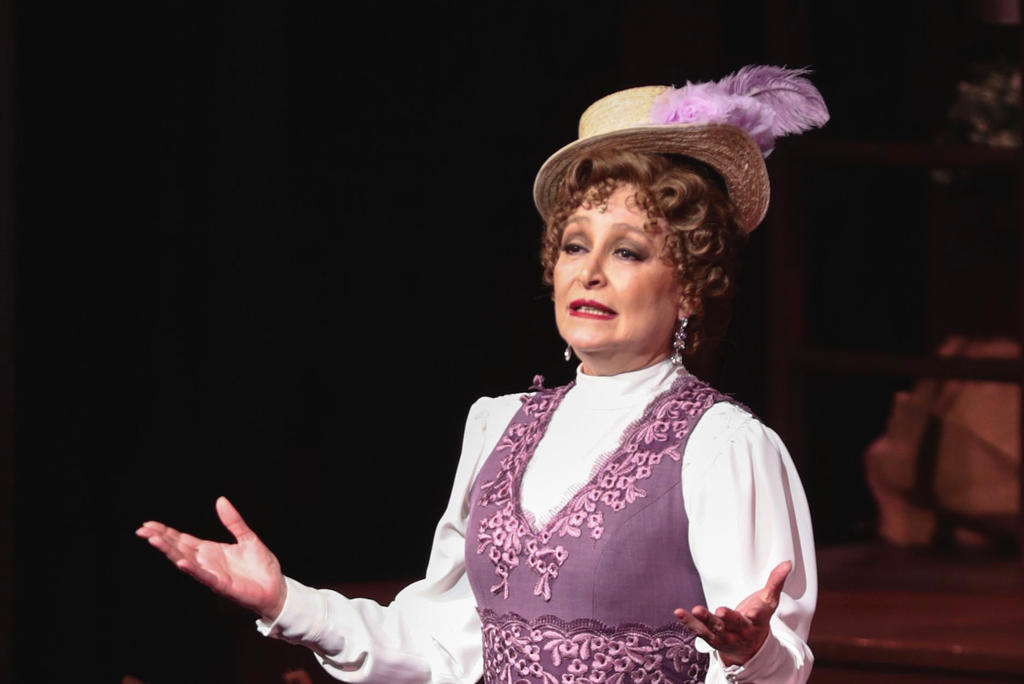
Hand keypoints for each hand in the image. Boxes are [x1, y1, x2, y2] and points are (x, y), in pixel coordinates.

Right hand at [136, 496, 287, 620]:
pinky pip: (205, 576)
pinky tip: (180, 562)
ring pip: (186, 561)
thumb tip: (220, 500)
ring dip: (170, 552)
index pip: (183, 540)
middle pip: (178, 548)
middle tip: (142, 530)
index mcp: (210, 551)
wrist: (276, 587)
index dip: (166, 532)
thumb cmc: (261, 566)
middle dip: (161, 539)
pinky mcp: (222, 585)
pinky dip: (192, 570)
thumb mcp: (247, 537)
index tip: (149, 524)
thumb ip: (233, 521)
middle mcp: (207, 562)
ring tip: (154, 541)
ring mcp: (212, 574)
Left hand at [674, 561, 790, 666]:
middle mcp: (740, 631)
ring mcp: (724, 637)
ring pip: (714, 630)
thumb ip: (776, 582)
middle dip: (727, 618)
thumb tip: (787, 563)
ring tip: (695, 610)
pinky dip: (688, 623)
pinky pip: (699, 631)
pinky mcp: (711, 639)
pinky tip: (679, 612)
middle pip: (734, 625)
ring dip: (704, 621)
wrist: (750, 649)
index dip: (756, 613)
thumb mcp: (768, 602)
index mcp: (756, 622)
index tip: (754, 609)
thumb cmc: (758, 619)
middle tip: (719, 611)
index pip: (758, 617)